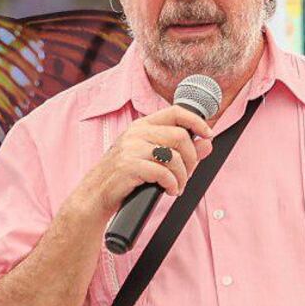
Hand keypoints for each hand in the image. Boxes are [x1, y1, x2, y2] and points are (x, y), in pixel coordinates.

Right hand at [64, 105, 214, 218]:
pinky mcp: (129, 166)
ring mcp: (131, 148)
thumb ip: (179, 150)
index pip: (175, 112)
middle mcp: (136, 133)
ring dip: (182, 176)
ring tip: (177, 186)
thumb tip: (207, 143)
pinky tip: (169, 190)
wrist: (95, 193)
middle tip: (188, 174)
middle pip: (180, 137)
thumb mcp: (152, 157)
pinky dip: (172, 185)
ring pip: (174, 157)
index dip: (196, 121)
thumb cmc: (125, 175)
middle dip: (192, 159)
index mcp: (142, 126)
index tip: (209, 134)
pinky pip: (163, 174)